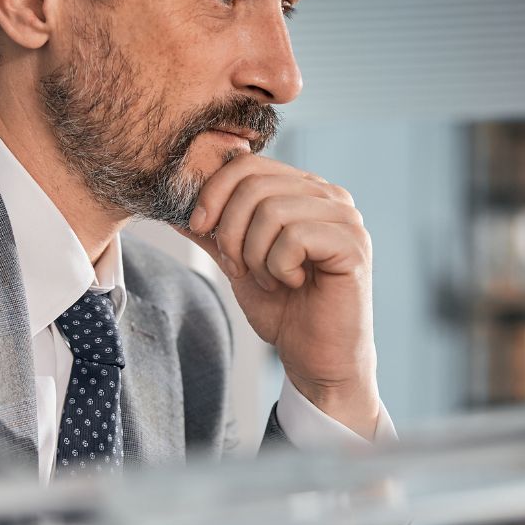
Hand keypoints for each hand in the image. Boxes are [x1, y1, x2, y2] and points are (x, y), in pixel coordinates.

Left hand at [179, 155, 379, 439]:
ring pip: (272, 211)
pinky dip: (279, 267)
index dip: (213, 192)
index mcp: (303, 191)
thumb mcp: (237, 264)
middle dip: (230, 231)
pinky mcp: (353, 245)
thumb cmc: (284, 312)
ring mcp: (345, 218)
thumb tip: (171, 206)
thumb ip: (213, 232)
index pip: (247, 164)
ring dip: (256, 255)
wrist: (316, 359)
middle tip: (239, 269)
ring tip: (270, 281)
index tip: (200, 228)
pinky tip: (293, 284)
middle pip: (255, 183)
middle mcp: (329, 196)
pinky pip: (294, 237)